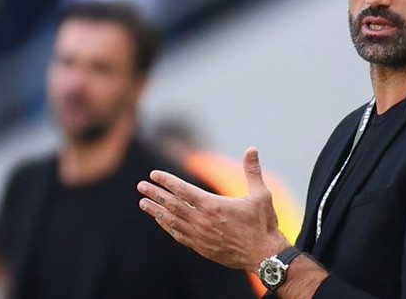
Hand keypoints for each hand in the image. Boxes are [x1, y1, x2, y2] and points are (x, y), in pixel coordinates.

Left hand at [137, 147, 289, 271]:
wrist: (264, 256)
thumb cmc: (263, 224)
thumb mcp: (261, 194)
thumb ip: (252, 171)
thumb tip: (252, 149)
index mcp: (214, 206)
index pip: (183, 190)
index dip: (167, 181)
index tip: (154, 175)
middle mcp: (203, 221)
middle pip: (172, 205)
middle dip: (155, 194)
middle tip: (140, 186)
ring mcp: (200, 236)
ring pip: (172, 221)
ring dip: (156, 211)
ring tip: (143, 203)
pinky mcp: (202, 248)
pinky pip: (178, 235)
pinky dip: (167, 226)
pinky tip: (161, 221)